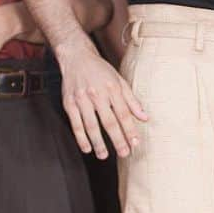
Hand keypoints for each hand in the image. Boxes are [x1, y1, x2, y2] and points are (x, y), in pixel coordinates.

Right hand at [57, 39, 147, 158]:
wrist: (76, 57)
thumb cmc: (101, 70)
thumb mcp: (120, 81)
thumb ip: (132, 100)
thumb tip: (145, 118)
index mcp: (112, 88)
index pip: (123, 113)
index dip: (130, 129)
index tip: (135, 143)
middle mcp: (97, 94)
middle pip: (108, 121)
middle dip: (117, 139)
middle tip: (124, 154)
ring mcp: (81, 99)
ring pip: (91, 125)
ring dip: (98, 142)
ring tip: (104, 156)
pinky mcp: (69, 103)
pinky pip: (75, 124)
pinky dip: (81, 137)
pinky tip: (87, 148)